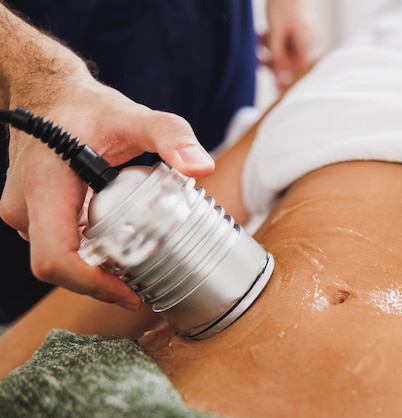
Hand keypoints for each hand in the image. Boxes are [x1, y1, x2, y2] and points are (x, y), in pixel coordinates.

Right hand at [0, 75, 214, 308]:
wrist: (48, 94)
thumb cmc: (87, 106)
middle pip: (57, 268)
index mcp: (44, 189)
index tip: (129, 295)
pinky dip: (84, 252)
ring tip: (133, 264)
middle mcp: (23, 207)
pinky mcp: (27, 213)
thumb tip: (202, 167)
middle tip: (139, 285)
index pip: (57, 259)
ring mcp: (21, 212)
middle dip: (98, 283)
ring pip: (55, 259)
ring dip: (92, 269)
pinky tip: (114, 246)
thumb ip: (170, 136)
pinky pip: (54, 244)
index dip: (93, 286)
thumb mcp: (133, 117)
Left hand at [261, 0, 315, 90]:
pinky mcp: (296, 27)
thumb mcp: (275, 33)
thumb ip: (277, 57)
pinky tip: (261, 34)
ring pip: (285, 49)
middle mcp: (309, 39)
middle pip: (290, 59)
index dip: (283, 71)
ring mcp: (304, 33)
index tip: (268, 68)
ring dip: (270, 48)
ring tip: (258, 39)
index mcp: (307, 41)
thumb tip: (278, 80)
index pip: (296, 67)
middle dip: (273, 58)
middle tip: (258, 57)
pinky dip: (272, 40)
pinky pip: (284, 40)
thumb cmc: (282, 4)